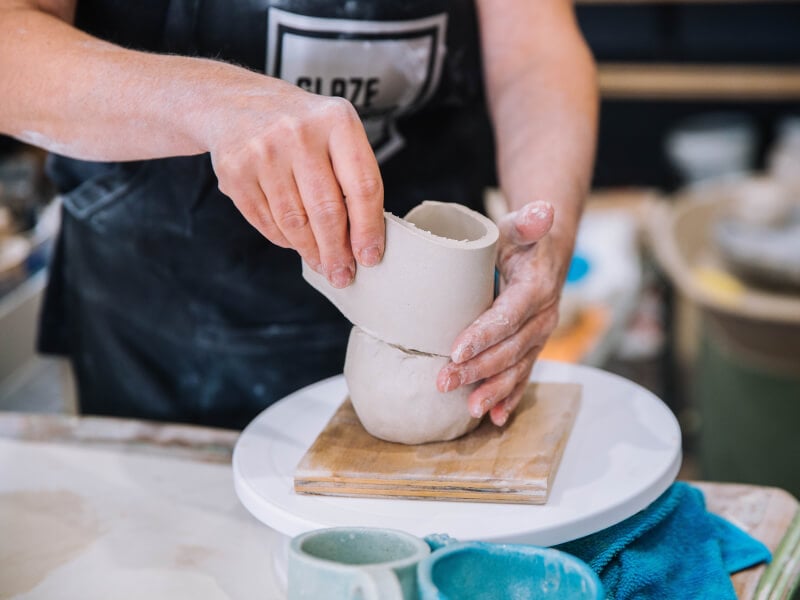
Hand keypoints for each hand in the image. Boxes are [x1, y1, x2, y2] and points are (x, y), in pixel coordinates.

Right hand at [206, 74, 384, 287]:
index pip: (362, 186)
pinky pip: (267, 222)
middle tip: (343, 275)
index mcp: (337, 120)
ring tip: (322, 265)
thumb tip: (363, 242)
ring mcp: (263, 151)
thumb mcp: (335, 133)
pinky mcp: (235, 172)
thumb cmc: (301, 127)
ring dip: (311, 252)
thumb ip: (352, 178)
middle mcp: (299, 132)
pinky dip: (284, 239)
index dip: (368, 229)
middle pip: (327, 211)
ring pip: (295, 223)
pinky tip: (295, 242)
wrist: (234, 103)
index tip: (370, 257)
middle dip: (337, 252)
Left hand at [436, 200, 568, 425]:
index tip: (456, 350)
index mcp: (537, 289)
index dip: (485, 334)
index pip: (509, 316)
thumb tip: (545, 210)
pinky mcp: (532, 347)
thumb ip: (528, 222)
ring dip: (493, 389)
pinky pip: (523, 376)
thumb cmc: (521, 239)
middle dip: (478, 369)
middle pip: (510, 349)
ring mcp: (539, 337)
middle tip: (443, 381)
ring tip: (469, 407)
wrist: (545, 253)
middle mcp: (543, 317)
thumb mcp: (520, 227)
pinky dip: (510, 397)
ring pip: (517, 368)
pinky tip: (495, 417)